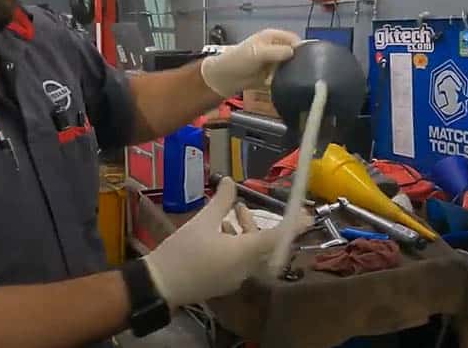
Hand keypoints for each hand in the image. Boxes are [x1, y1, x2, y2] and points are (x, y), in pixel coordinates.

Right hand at [142, 178, 303, 307]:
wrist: (160, 286)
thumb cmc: (183, 252)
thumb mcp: (201, 222)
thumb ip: (221, 201)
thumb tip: (230, 181)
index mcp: (245, 253)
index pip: (278, 238)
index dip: (294, 225)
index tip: (308, 216)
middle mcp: (246, 268)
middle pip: (267, 246)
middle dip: (265, 224)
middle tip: (264, 207)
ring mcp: (236, 278)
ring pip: (253, 253)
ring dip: (249, 231)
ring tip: (236, 211)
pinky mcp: (225, 283)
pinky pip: (242, 262)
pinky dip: (240, 244)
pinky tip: (223, 230)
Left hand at [200, 29, 300, 97]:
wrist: (226, 78)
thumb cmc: (239, 60)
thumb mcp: (258, 52)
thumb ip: (276, 51)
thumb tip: (294, 52)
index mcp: (273, 37)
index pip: (294, 39)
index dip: (301, 47)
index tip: (307, 58)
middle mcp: (276, 47)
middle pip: (295, 52)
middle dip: (299, 60)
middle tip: (305, 71)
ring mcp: (275, 61)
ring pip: (291, 64)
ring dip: (293, 71)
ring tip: (298, 79)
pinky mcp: (273, 74)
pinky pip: (285, 75)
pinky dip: (287, 79)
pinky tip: (290, 84)